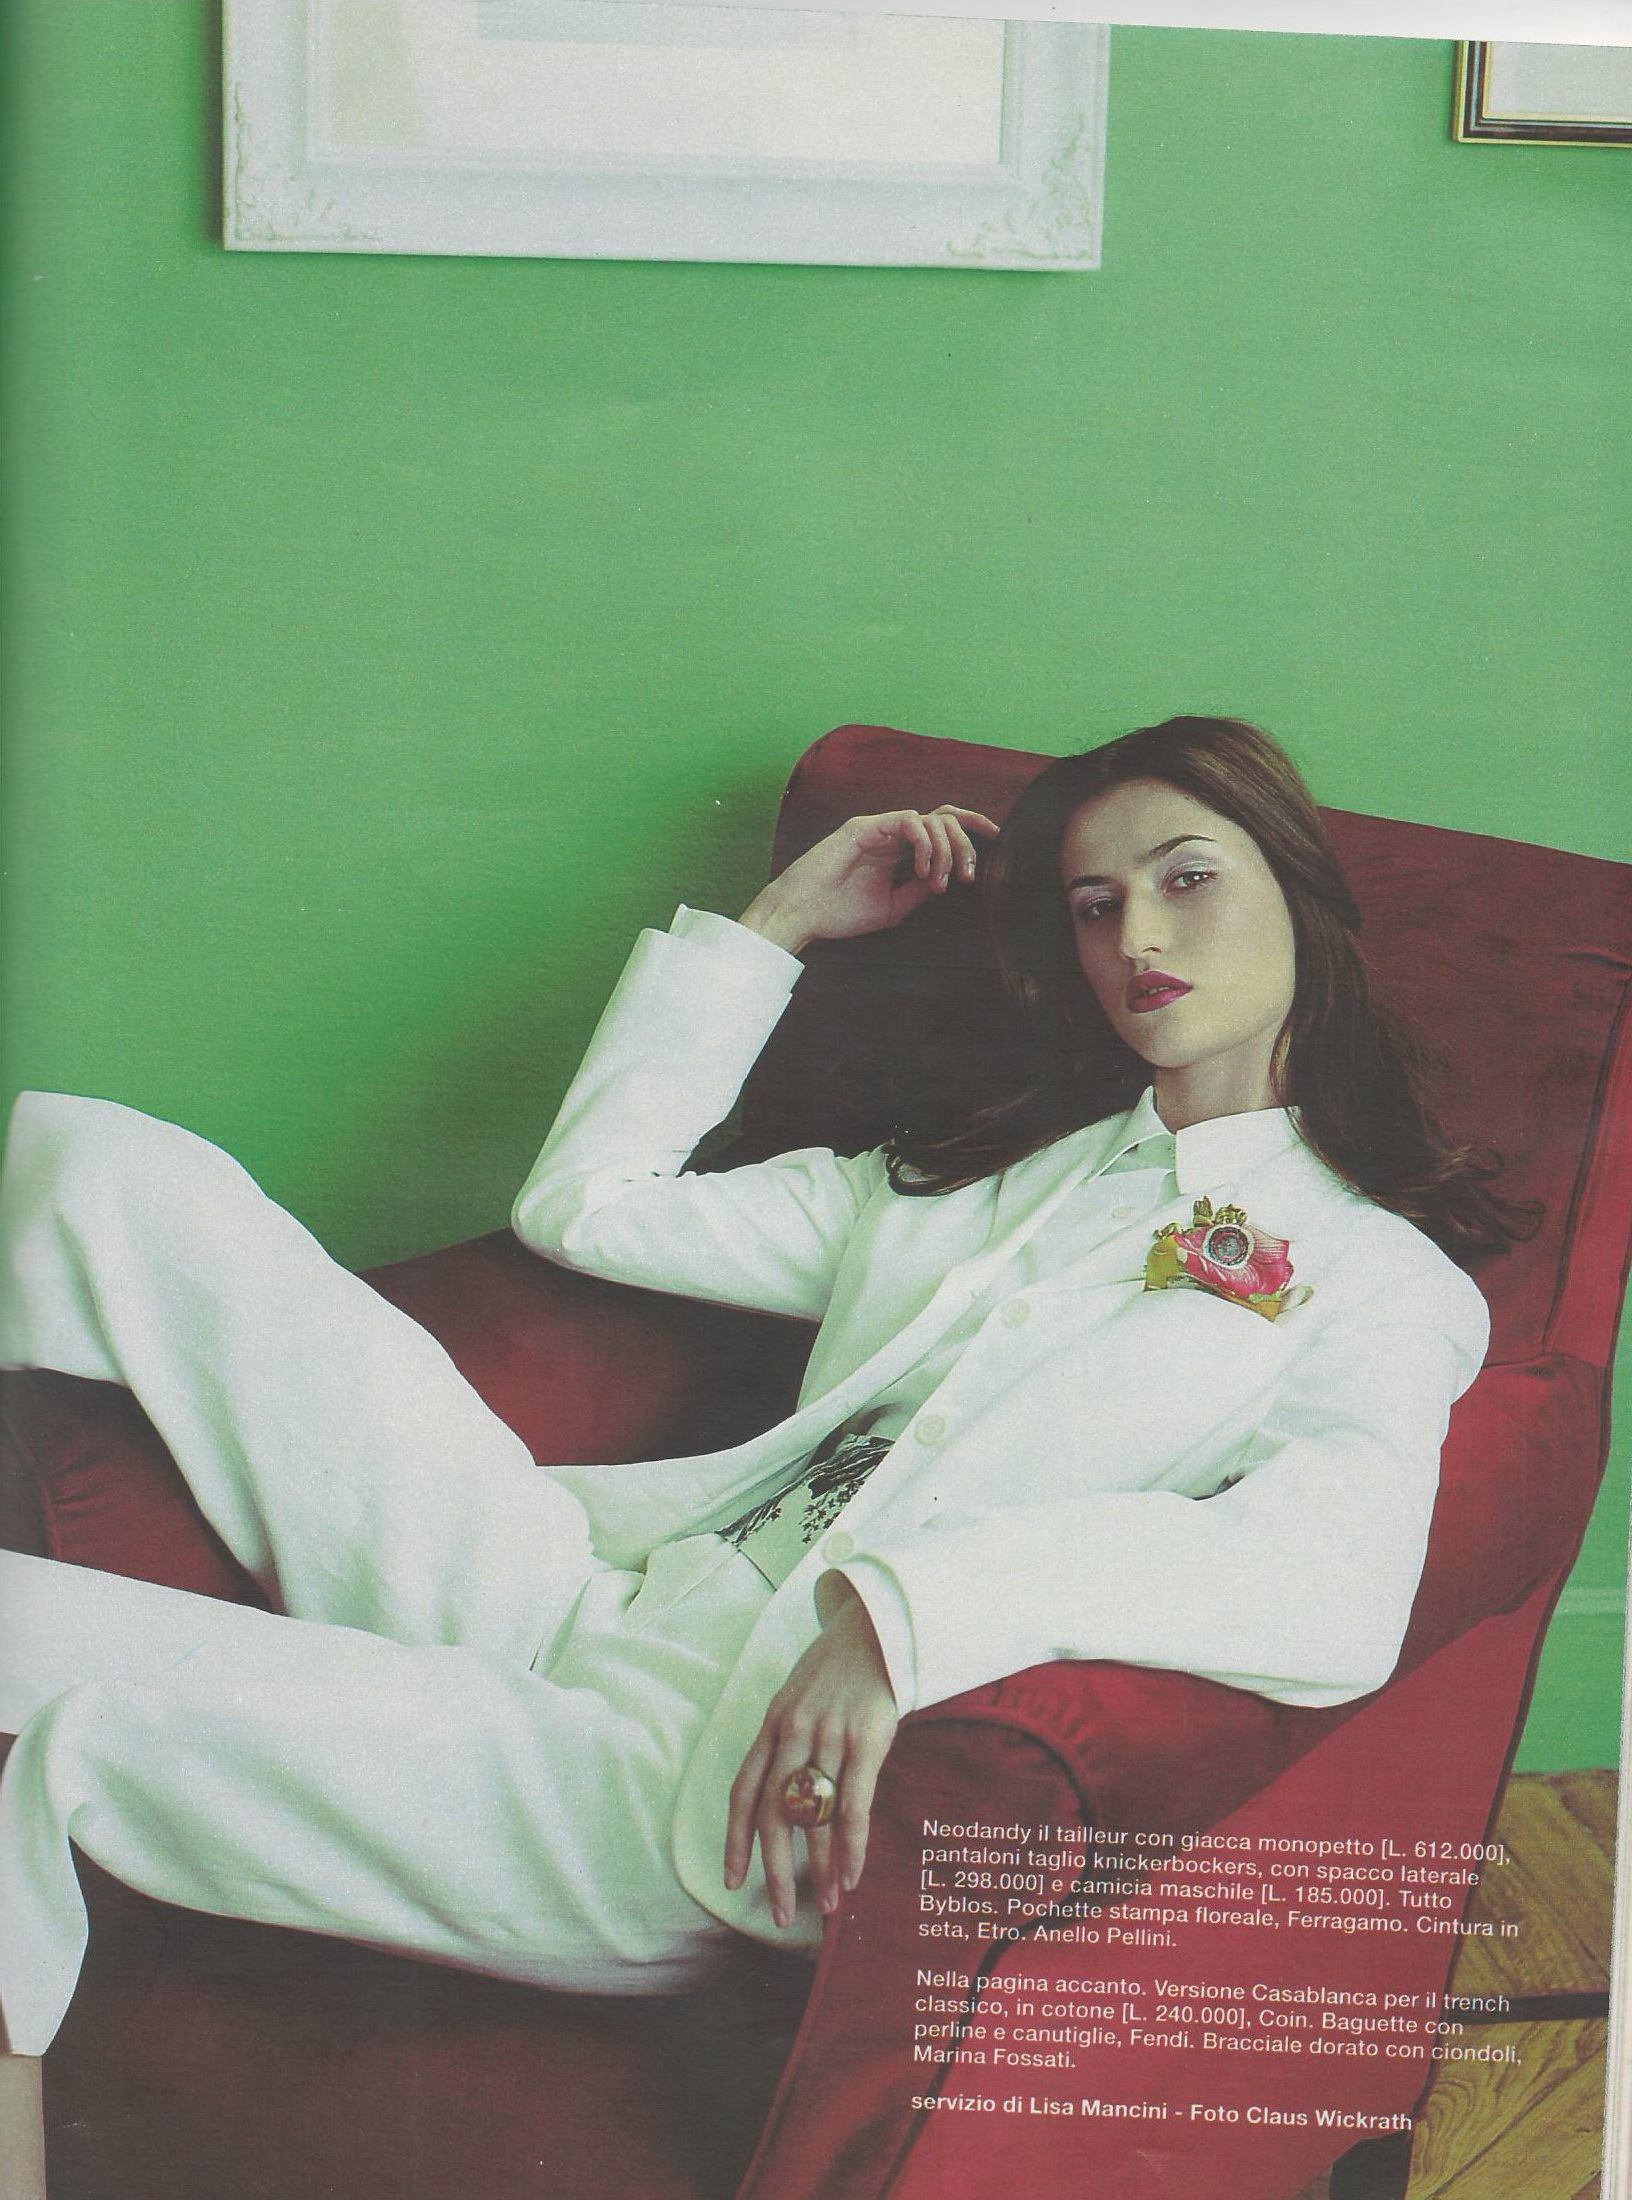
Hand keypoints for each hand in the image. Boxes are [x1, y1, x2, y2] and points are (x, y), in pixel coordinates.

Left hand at [723, 1583, 898, 1927]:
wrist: (877, 1627)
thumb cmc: (839, 1667)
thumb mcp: (798, 1697)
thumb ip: (788, 1741)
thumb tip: (790, 1797)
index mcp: (771, 1725)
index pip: (743, 1792)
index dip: (735, 1840)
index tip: (733, 1880)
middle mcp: (792, 1734)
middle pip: (774, 1815)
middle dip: (776, 1870)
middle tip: (781, 1913)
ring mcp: (827, 1737)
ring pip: (816, 1819)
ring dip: (820, 1868)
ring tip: (825, 1906)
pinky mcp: (864, 1741)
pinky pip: (853, 1807)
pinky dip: (850, 1848)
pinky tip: (852, 1876)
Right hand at [739, 805, 999, 954]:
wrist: (802, 914)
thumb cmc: (839, 913)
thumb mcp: (893, 906)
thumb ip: (920, 889)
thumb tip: (949, 877)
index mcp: (897, 850)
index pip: (941, 826)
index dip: (971, 826)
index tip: (997, 838)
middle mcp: (890, 834)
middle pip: (944, 817)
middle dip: (966, 842)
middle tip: (967, 875)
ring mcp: (878, 827)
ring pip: (931, 819)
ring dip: (945, 850)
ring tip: (938, 881)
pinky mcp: (865, 826)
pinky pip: (909, 820)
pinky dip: (924, 843)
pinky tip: (922, 869)